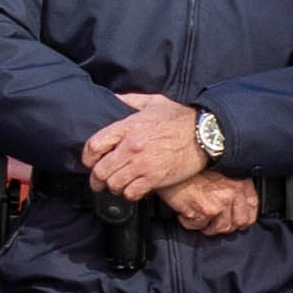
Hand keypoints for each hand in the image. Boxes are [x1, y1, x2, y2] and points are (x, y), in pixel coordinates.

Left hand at [78, 90, 213, 197]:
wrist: (205, 133)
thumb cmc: (180, 117)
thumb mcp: (154, 102)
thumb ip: (131, 100)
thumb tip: (115, 98)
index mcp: (127, 126)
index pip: (94, 145)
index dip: (87, 158)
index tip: (90, 163)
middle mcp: (131, 146)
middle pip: (100, 170)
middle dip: (97, 180)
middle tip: (99, 183)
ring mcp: (143, 163)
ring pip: (114, 184)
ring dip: (114, 187)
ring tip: (118, 186)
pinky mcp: (155, 178)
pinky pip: (132, 193)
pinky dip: (130, 194)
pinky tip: (134, 189)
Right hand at [159, 173, 259, 236]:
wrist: (172, 159)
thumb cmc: (192, 163)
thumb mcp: (219, 168)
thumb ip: (231, 184)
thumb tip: (236, 204)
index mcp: (240, 180)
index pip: (252, 206)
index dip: (245, 218)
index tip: (239, 222)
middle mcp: (233, 191)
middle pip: (237, 221)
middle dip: (224, 225)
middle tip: (213, 222)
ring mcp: (219, 202)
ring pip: (219, 228)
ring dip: (207, 226)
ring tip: (197, 216)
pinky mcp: (203, 210)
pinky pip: (198, 226)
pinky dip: (189, 222)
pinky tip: (184, 212)